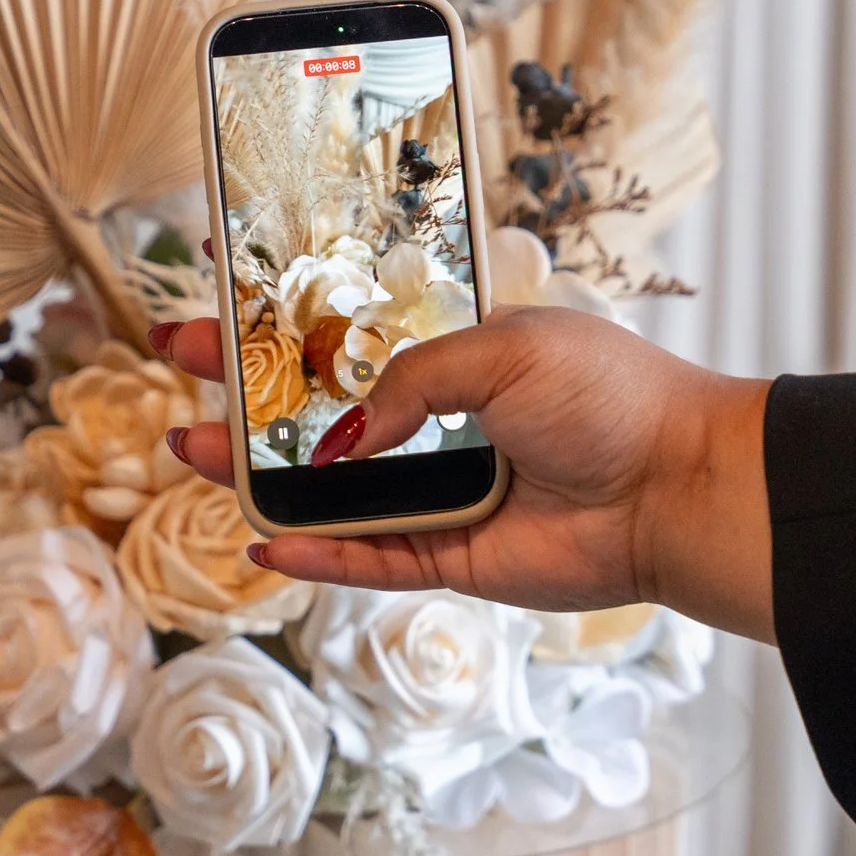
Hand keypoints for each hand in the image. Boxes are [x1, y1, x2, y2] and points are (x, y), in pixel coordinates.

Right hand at [154, 308, 776, 641]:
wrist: (677, 484)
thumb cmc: (610, 398)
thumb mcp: (499, 350)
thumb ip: (407, 380)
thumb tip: (341, 437)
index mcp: (452, 355)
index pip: (346, 332)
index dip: (281, 318)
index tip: (216, 294)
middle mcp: (437, 423)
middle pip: (316, 413)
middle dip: (244, 392)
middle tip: (178, 370)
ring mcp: (438, 492)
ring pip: (325, 491)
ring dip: (256, 474)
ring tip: (193, 449)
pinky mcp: (451, 557)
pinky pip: (369, 560)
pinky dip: (316, 554)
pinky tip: (263, 537)